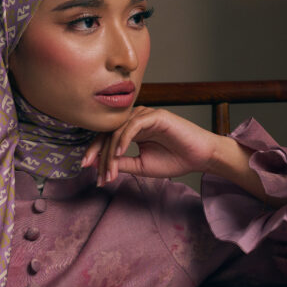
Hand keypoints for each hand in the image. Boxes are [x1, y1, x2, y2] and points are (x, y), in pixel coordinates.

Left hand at [82, 106, 282, 203]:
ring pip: (118, 130)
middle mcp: (135, 120)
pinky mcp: (156, 115)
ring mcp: (145, 115)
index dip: (95, 152)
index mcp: (131, 130)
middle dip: (97, 152)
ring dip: (110, 152)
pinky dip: (124, 139)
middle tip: (90, 169)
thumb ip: (122, 163)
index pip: (106, 138)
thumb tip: (100, 165)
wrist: (200, 157)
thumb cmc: (174, 160)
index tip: (87, 169)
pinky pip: (133, 125)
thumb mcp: (141, 165)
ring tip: (108, 171)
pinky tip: (119, 154)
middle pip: (107, 132)